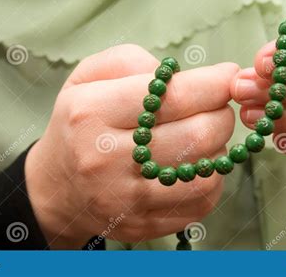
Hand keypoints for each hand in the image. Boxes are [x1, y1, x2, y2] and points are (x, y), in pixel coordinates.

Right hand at [25, 44, 239, 247]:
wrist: (57, 185)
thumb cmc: (80, 122)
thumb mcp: (88, 76)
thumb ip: (133, 61)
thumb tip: (185, 75)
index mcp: (92, 112)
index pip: (173, 96)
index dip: (214, 83)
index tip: (228, 76)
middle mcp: (107, 159)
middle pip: (198, 134)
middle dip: (222, 114)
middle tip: (216, 106)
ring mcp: (125, 198)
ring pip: (206, 172)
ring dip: (219, 148)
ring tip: (204, 135)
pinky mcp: (141, 224)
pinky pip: (201, 202)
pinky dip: (211, 178)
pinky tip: (195, 163)